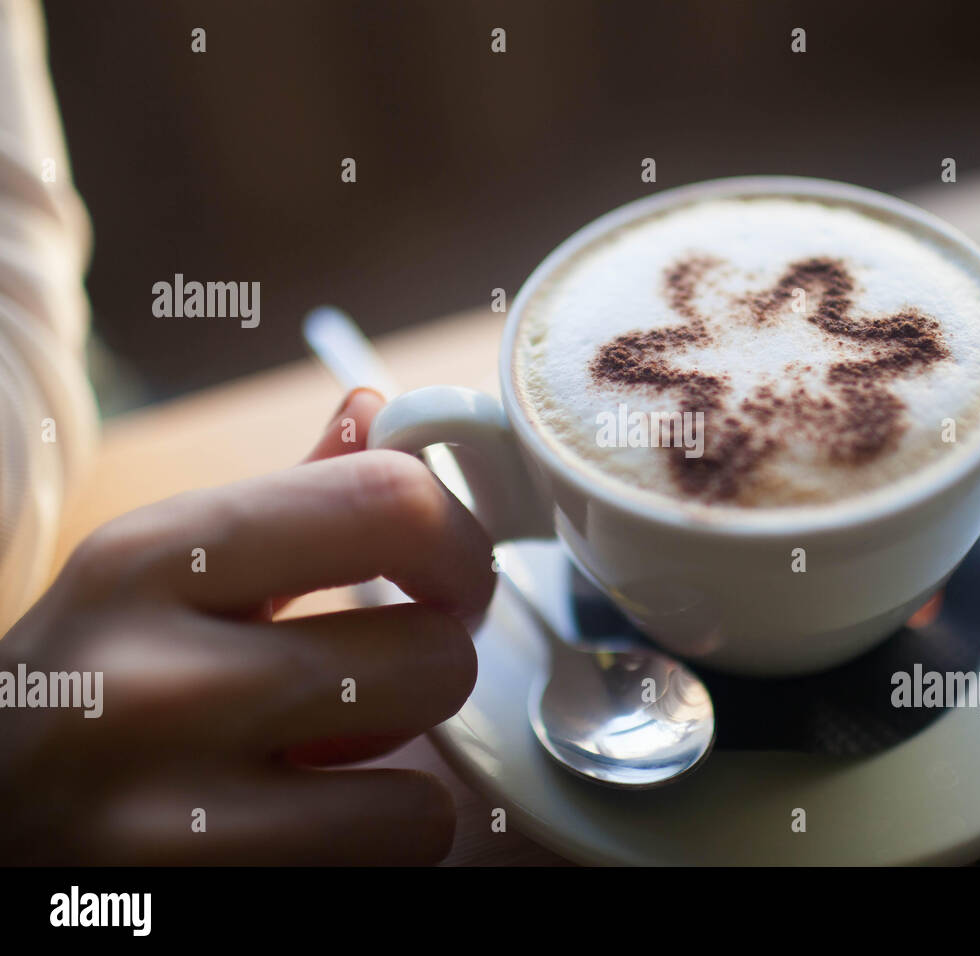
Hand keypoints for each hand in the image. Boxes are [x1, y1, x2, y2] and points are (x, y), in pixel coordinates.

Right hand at [0, 389, 494, 863]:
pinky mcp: (188, 909)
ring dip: (397, 793)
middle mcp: (154, 681)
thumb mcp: (157, 570)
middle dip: (426, 679)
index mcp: (153, 558)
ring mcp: (163, 818)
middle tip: (372, 688)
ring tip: (324, 775)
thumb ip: (283, 496)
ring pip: (423, 804)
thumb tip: (376, 410)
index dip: (461, 545)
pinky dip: (359, 862)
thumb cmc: (84, 682)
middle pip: (436, 659)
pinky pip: (374, 880)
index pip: (393, 504)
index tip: (454, 579)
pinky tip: (293, 837)